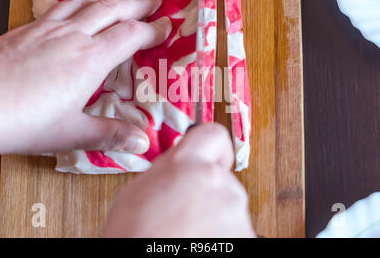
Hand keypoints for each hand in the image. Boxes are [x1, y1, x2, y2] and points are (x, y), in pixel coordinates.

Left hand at [0, 0, 170, 154]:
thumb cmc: (23, 121)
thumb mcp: (72, 134)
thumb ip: (111, 135)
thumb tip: (143, 142)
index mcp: (90, 60)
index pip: (131, 35)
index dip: (153, 29)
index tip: (167, 26)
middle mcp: (72, 37)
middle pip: (113, 9)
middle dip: (138, 2)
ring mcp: (48, 28)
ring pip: (87, 2)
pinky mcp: (27, 29)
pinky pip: (61, 4)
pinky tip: (79, 2)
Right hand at [102, 123, 254, 237]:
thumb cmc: (133, 237)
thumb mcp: (137, 190)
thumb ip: (169, 168)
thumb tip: (183, 161)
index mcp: (188, 165)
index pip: (214, 135)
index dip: (213, 148)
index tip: (212, 159)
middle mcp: (218, 183)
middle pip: (221, 178)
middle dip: (208, 192)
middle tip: (185, 212)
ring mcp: (234, 212)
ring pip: (229, 206)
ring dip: (215, 217)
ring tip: (188, 234)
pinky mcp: (246, 235)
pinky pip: (236, 229)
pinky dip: (222, 237)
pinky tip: (198, 244)